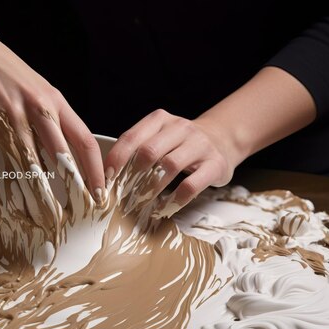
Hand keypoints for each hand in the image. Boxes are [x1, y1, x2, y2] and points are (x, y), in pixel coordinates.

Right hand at [0, 26, 105, 206]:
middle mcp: (32, 109)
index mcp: (54, 101)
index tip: (100, 196)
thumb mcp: (41, 91)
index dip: (95, 172)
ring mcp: (3, 118)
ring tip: (36, 222)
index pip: (84, 141)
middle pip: (56, 160)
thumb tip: (73, 164)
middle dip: (65, 193)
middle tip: (67, 221)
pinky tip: (2, 209)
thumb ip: (57, 123)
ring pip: (23, 167)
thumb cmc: (10, 77)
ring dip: (31, 199)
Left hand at [104, 109, 241, 217]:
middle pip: (150, 151)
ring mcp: (200, 145)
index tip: (106, 178)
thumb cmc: (180, 144)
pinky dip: (174, 200)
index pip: (132, 137)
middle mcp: (180, 128)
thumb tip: (107, 175)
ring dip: (151, 189)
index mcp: (160, 120)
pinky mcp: (215, 164)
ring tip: (140, 204)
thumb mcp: (159, 137)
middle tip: (122, 195)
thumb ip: (137, 149)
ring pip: (170, 167)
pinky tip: (164, 208)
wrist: (222, 139)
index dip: (116, 159)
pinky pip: (191, 185)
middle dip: (132, 176)